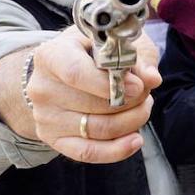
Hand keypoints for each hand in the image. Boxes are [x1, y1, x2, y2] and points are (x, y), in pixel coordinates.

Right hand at [28, 27, 162, 163]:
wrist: (64, 70)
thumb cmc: (96, 52)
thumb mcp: (117, 42)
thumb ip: (138, 56)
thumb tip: (152, 78)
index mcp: (52, 55)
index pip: (76, 73)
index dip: (111, 84)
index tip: (139, 86)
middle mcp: (42, 87)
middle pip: (94, 104)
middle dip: (132, 102)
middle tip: (146, 94)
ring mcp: (45, 116)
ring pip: (97, 129)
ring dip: (131, 122)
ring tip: (143, 108)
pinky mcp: (53, 138)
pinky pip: (87, 152)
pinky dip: (116, 150)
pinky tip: (135, 140)